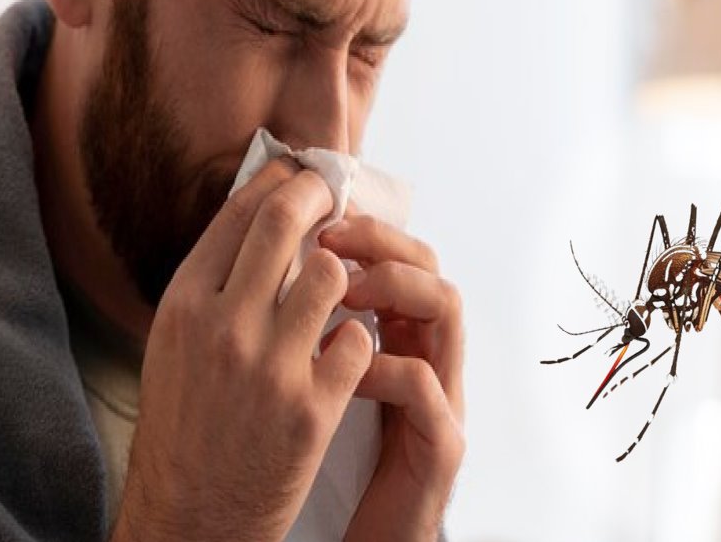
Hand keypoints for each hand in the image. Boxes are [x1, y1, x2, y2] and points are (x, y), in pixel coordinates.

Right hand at [112, 160, 373, 541]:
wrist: (189, 514)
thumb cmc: (184, 426)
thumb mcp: (176, 343)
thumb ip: (213, 284)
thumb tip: (257, 216)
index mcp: (183, 304)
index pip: (240, 212)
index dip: (279, 179)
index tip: (301, 170)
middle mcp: (222, 327)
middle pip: (285, 221)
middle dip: (319, 196)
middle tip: (334, 195)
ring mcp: (269, 366)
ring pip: (330, 274)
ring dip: (343, 274)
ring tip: (340, 287)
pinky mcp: (311, 407)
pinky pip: (356, 339)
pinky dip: (357, 337)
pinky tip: (345, 349)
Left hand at [319, 216, 464, 541]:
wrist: (365, 537)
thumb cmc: (333, 461)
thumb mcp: (322, 383)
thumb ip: (316, 329)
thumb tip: (274, 270)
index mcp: (399, 338)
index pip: (399, 253)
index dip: (363, 225)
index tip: (316, 211)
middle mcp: (429, 356)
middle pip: (430, 265)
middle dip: (380, 239)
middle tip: (329, 238)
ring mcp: (443, 396)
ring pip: (447, 307)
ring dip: (393, 286)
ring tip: (343, 292)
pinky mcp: (442, 443)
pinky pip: (425, 386)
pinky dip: (386, 365)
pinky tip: (347, 368)